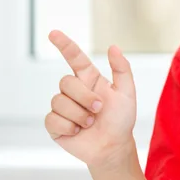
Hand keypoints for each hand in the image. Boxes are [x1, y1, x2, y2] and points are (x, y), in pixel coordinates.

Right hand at [44, 30, 137, 169]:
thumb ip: (122, 69)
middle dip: (84, 97)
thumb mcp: (127, 93)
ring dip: (79, 114)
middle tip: (99, 109)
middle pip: (65, 81)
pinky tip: (78, 131)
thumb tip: (113, 47)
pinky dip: (69, 126)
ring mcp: (63, 107)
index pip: (75, 58)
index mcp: (90, 80)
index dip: (65, 45)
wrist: (114, 146)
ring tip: (90, 122)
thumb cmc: (121, 120)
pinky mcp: (55, 124)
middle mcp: (75, 91)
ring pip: (58, 101)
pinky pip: (52, 119)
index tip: (53, 33)